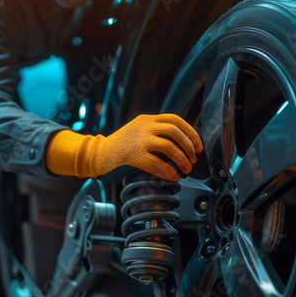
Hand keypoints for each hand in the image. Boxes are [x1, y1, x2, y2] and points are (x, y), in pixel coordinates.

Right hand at [47, 114, 203, 180]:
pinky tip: (172, 177)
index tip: (198, 146)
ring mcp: (138, 139)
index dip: (191, 132)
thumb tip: (181, 146)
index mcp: (147, 119)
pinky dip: (168, 171)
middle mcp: (144, 126)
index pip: (175, 119)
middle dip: (189, 147)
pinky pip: (156, 163)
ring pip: (169, 147)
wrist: (97, 153)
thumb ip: (155, 133)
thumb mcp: (138, 132)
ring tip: (185, 170)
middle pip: (175, 132)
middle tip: (193, 160)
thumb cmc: (119, 146)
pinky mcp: (132, 154)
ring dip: (182, 160)